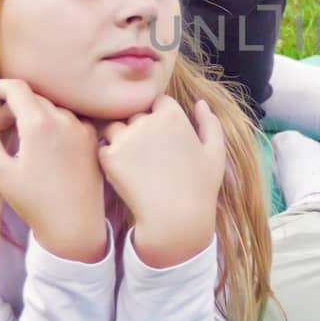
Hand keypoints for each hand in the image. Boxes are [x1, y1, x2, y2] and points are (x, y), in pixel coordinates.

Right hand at [0, 80, 107, 262]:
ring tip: (17, 142)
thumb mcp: (0, 172)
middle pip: (33, 98)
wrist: (75, 225)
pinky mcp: (92, 140)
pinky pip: (67, 120)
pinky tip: (41, 147)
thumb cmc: (34, 202)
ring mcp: (82, 128)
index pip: (17, 88)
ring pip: (50, 109)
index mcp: (39, 124)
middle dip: (10, 108)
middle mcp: (64, 119)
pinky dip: (50, 124)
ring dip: (30, 116)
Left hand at [97, 96, 223, 267]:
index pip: (158, 101)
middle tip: (150, 156)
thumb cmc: (200, 188)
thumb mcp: (216, 153)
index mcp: (172, 115)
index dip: (160, 116)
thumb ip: (209, 123)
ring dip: (121, 140)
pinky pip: (103, 149)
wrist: (175, 220)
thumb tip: (200, 103)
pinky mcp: (109, 157)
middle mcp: (146, 121)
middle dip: (140, 128)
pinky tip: (125, 175)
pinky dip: (110, 159)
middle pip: (135, 114)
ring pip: (115, 127)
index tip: (165, 137)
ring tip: (134, 164)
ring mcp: (125, 138)